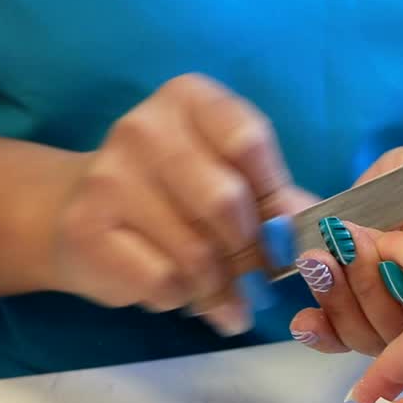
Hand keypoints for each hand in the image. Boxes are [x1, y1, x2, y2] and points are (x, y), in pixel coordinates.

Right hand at [40, 73, 314, 335]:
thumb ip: (278, 199)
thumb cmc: (177, 199)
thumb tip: (316, 225)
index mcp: (191, 101)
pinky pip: (162, 280)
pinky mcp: (86, 227)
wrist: (86, 217)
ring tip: (230, 302)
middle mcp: (144, 128)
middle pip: (226, 200)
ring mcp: (108, 176)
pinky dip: (183, 298)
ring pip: (195, 251)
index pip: (250, 143)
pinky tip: (181, 294)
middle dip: (252, 252)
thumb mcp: (232, 181)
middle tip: (260, 278)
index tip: (282, 231)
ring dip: (223, 288)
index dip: (274, 197)